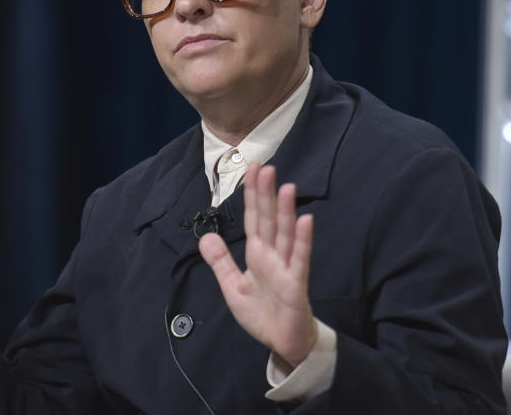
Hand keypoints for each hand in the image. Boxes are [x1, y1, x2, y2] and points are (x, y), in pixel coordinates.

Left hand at [198, 163, 316, 368]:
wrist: (282, 342)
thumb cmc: (262, 314)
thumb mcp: (233, 286)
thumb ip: (221, 261)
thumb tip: (205, 237)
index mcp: (257, 254)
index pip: (253, 218)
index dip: (251, 194)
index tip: (251, 169)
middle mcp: (273, 255)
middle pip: (268, 219)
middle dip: (266, 194)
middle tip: (265, 167)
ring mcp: (286, 267)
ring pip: (285, 233)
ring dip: (285, 211)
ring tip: (286, 186)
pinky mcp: (296, 284)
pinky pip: (299, 259)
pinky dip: (302, 240)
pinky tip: (305, 220)